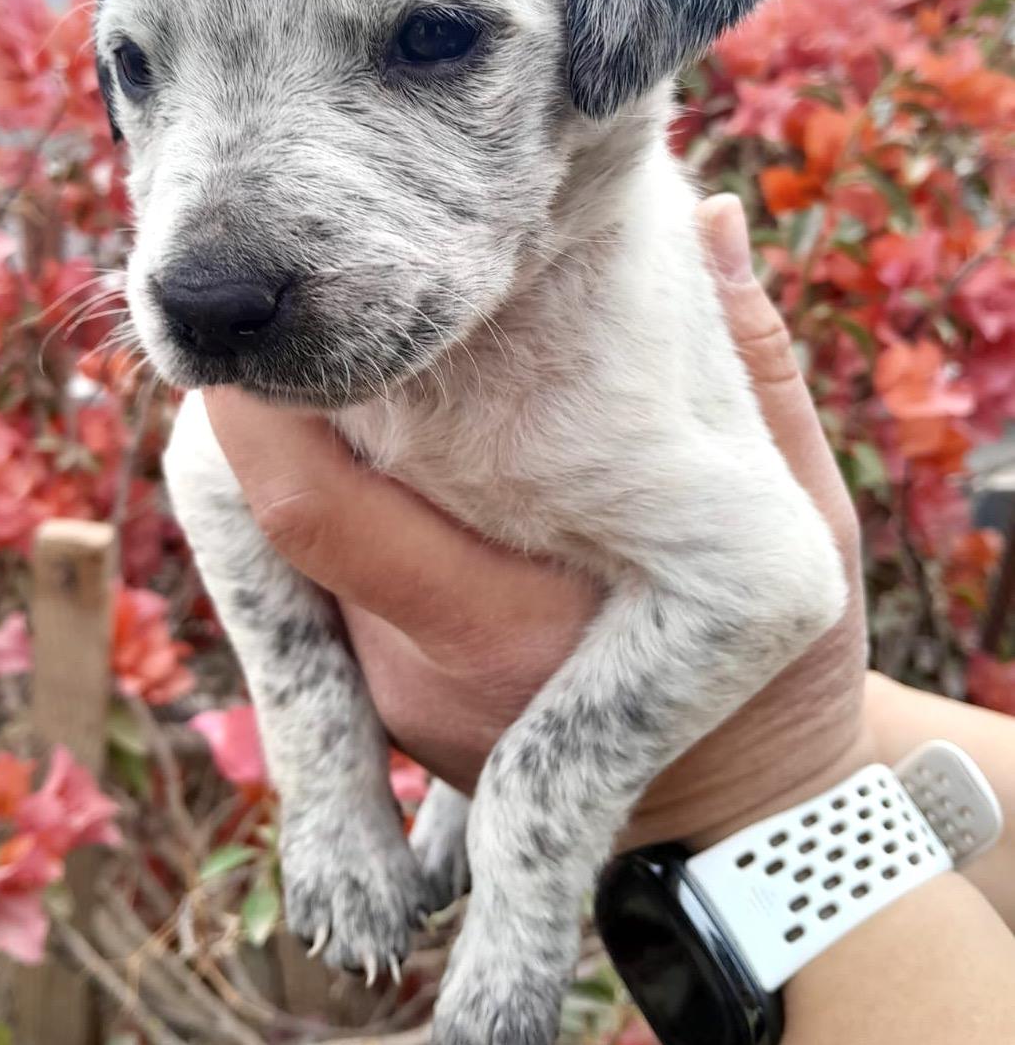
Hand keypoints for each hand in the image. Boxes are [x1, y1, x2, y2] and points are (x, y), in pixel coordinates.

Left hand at [204, 195, 873, 847]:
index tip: (253, 316)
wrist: (736, 827)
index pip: (307, 508)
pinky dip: (329, 504)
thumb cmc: (775, 674)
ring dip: (290, 450)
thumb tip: (713, 217)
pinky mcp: (388, 709)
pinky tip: (363, 436)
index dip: (253, 407)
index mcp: (493, 621)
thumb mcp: (791, 522)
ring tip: (316, 349)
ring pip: (284, 555)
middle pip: (274, 518)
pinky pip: (319, 589)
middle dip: (261, 407)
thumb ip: (753, 368)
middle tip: (276, 303)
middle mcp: (411, 671)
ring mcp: (393, 700)